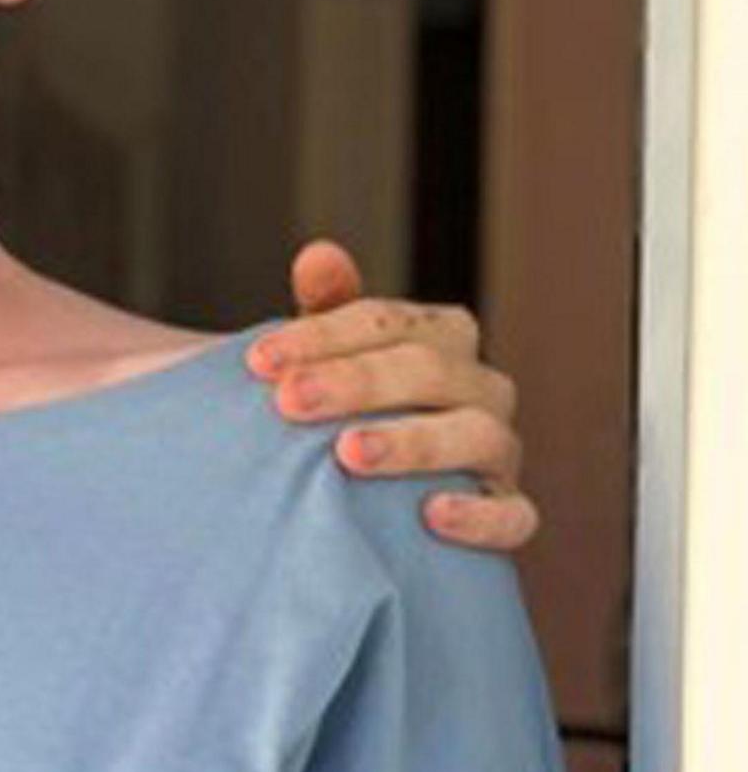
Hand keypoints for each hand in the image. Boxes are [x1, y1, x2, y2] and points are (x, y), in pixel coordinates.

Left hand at [247, 240, 539, 552]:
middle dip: (356, 381)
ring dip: (413, 442)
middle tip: (290, 401)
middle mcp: (480, 387)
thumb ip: (326, 307)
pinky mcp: (508, 513)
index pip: (385, 322)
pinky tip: (429, 514)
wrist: (367, 489)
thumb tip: (319, 254)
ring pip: (479, 435)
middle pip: (429, 370)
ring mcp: (498, 450)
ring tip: (348, 453)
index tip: (257, 360)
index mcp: (440, 337)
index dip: (320, 335)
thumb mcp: (328, 357)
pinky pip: (514, 516)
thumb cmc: (343, 411)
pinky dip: (479, 515)